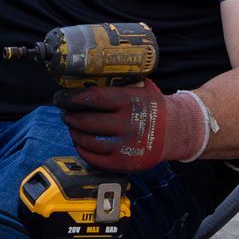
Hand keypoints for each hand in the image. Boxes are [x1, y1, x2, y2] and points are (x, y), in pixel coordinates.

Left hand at [61, 81, 211, 170]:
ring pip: (89, 141)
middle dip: (70, 117)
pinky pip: (96, 159)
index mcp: (130, 101)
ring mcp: (127, 146)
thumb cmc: (153, 105)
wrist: (177, 130)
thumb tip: (87, 75)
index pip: (94, 99)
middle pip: (87, 122)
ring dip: (75, 133)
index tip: (61, 98)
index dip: (73, 99)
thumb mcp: (142, 87)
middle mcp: (128, 124)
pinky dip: (84, 150)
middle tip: (64, 113)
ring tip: (72, 126)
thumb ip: (119, 83)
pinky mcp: (126, 163)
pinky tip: (80, 143)